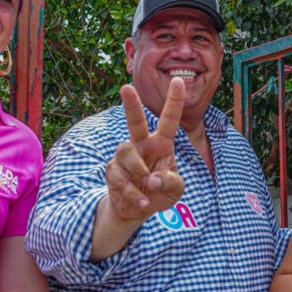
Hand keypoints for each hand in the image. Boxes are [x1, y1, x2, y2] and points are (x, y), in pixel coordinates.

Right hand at [104, 78, 185, 221]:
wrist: (137, 210)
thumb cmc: (160, 192)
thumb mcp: (176, 190)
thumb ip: (171, 182)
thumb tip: (151, 179)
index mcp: (161, 144)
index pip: (169, 120)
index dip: (174, 101)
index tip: (178, 80)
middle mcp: (142, 145)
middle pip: (135, 122)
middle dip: (131, 105)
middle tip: (126, 87)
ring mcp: (125, 157)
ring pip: (125, 151)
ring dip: (138, 170)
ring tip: (147, 187)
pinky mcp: (112, 171)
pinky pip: (119, 176)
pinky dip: (133, 193)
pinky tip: (141, 202)